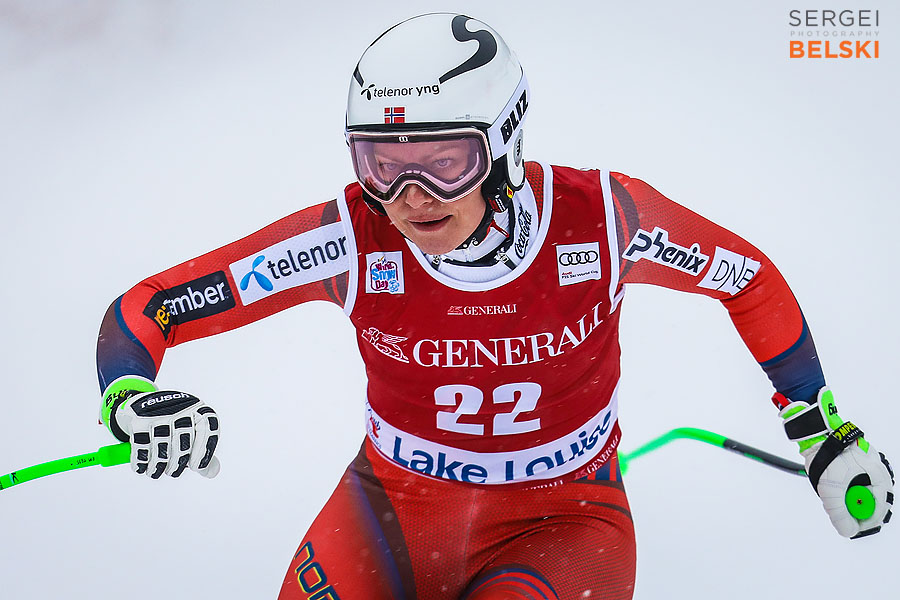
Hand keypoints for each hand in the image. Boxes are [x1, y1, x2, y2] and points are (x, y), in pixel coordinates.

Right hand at [103, 379, 219, 478]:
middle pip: (183, 443)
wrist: (143, 404)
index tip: (197, 467)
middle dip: (177, 464)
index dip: (204, 451)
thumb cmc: (173, 422)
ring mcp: (158, 413)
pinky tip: (143, 467)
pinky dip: (141, 463)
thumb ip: (202, 450)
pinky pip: (142, 448)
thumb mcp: (192, 430)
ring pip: (162, 448)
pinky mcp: (138, 421)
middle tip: (173, 471)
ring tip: (156, 471)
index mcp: (199, 409)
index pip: (208, 429)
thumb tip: (212, 472)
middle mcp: (180, 409)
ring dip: (158, 467)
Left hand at [777, 387, 893, 537]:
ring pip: (860, 494)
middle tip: (839, 512)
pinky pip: (853, 484)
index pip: (879, 508)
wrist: (816, 432)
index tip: (852, 528)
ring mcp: (867, 468)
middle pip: (871, 502)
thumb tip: (848, 531)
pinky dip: (842, 488)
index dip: (866, 522)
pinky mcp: (857, 465)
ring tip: (831, 492)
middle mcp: (877, 472)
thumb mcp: (831, 488)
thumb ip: (839, 512)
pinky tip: (831, 483)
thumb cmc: (828, 455)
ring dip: (846, 498)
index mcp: (878, 476)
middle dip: (854, 509)